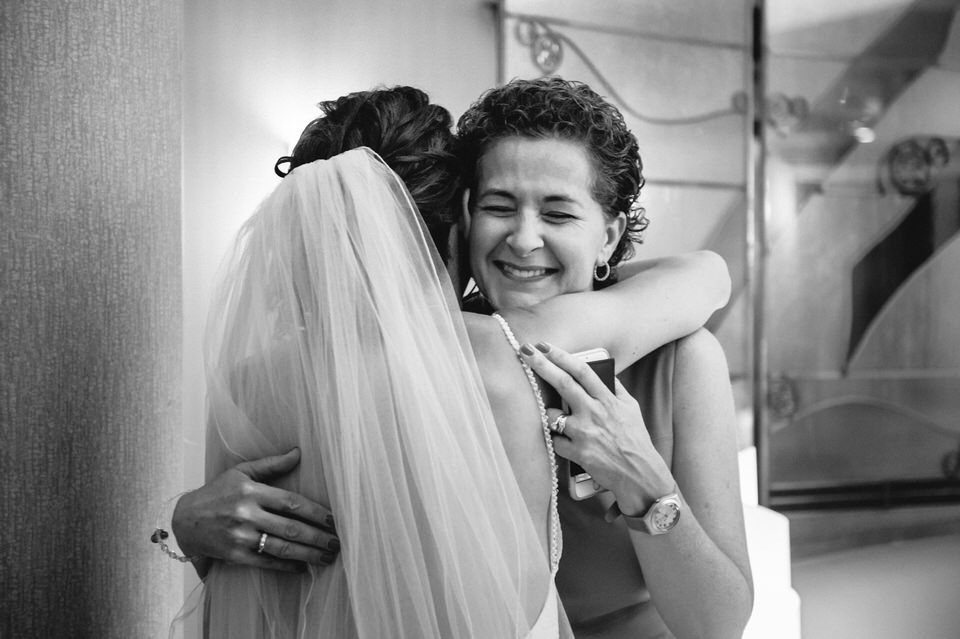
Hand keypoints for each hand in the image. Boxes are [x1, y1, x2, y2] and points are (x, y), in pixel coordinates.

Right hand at [172, 448, 338, 573]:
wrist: (185, 520)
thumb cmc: (217, 492)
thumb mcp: (241, 472)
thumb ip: (271, 465)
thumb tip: (298, 452)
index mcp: (252, 492)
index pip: (292, 502)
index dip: (316, 512)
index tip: (334, 520)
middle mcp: (247, 514)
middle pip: (291, 527)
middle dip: (318, 537)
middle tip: (337, 543)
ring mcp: (240, 536)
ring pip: (281, 548)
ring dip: (308, 554)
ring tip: (327, 557)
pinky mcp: (234, 555)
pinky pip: (265, 562)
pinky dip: (286, 566)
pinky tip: (303, 567)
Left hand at [519, 343, 674, 514]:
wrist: (640, 474)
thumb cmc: (635, 440)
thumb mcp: (631, 408)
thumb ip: (615, 389)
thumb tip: (603, 372)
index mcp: (608, 400)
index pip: (582, 371)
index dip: (561, 356)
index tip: (545, 346)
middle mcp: (595, 412)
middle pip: (563, 383)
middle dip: (541, 364)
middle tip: (526, 351)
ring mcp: (585, 432)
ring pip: (553, 415)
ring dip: (552, 416)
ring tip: (563, 423)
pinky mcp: (578, 452)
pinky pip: (555, 441)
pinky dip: (558, 441)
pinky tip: (569, 443)